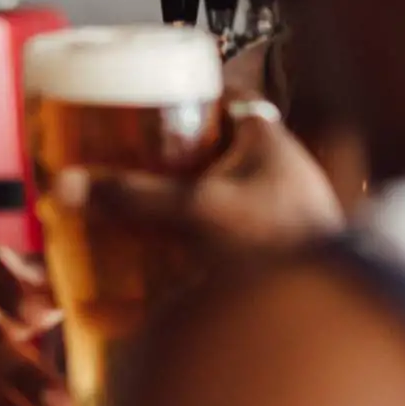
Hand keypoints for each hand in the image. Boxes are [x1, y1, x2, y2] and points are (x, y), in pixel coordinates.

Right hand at [56, 100, 342, 263]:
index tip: (149, 98)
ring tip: (141, 206)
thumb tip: (68, 187)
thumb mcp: (199, 211)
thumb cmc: (284, 243)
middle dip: (174, 153)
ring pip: (223, 189)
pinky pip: (228, 232)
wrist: (336, 313)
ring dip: (186, 198)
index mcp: (268, 137)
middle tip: (129, 159)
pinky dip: (198, 236)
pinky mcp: (278, 251)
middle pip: (217, 145)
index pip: (226, 94)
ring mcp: (283, 210)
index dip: (187, 92)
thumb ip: (135, 198)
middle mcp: (281, 167)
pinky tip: (170, 253)